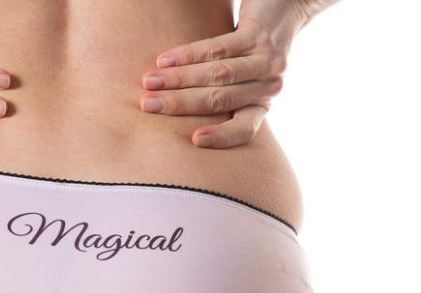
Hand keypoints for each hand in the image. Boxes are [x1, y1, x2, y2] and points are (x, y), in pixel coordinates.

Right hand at [139, 2, 311, 148]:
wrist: (284, 9)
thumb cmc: (249, 55)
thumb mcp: (241, 82)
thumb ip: (218, 98)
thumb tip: (172, 115)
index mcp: (261, 104)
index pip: (245, 129)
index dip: (222, 137)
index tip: (194, 140)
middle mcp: (267, 86)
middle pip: (219, 100)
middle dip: (179, 104)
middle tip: (147, 105)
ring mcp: (265, 60)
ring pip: (216, 74)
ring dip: (178, 79)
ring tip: (149, 82)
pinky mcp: (257, 34)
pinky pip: (218, 47)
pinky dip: (188, 55)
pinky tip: (165, 59)